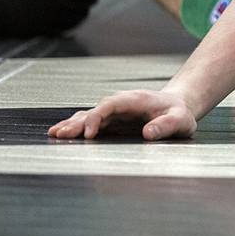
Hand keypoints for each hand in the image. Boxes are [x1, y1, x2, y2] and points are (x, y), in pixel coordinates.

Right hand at [47, 89, 195, 140]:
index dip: (97, 117)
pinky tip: (62, 134)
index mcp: (134, 100)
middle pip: (94, 111)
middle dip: (78, 123)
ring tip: (55, 135)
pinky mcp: (111, 121)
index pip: (110, 105)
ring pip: (88, 116)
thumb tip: (148, 133)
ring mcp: (114, 112)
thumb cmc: (178, 113)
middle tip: (61, 135)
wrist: (178, 107)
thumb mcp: (179, 120)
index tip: (89, 133)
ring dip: (72, 125)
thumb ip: (166, 126)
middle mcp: (120, 104)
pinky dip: (77, 128)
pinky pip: (90, 123)